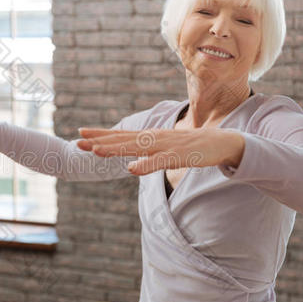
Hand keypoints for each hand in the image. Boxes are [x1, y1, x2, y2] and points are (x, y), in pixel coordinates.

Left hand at [77, 127, 244, 174]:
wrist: (224, 143)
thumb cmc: (194, 148)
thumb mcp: (168, 150)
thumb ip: (150, 154)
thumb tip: (132, 164)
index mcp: (152, 137)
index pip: (122, 134)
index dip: (101, 134)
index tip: (81, 132)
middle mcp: (155, 138)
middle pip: (123, 140)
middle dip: (100, 141)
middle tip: (78, 141)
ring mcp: (166, 146)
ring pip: (137, 148)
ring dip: (116, 149)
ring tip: (96, 150)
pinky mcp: (180, 155)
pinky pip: (160, 162)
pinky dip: (146, 165)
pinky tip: (132, 169)